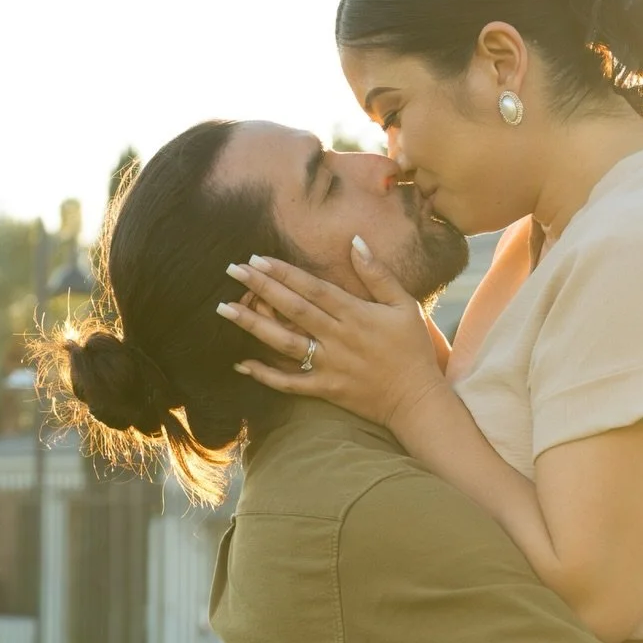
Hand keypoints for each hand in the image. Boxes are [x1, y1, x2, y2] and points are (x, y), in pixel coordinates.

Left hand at [216, 245, 444, 428]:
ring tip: (225, 310)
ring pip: (285, 343)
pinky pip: (291, 383)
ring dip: (254, 325)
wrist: (417, 400)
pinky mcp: (326, 389)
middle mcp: (339, 338)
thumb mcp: (405, 306)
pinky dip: (266, 375)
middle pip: (293, 309)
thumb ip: (378, 274)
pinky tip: (242, 363)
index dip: (284, 272)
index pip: (313, 288)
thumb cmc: (413, 350)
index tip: (257, 258)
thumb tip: (355, 242)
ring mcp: (330, 366)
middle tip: (232, 271)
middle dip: (261, 288)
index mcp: (356, 315)